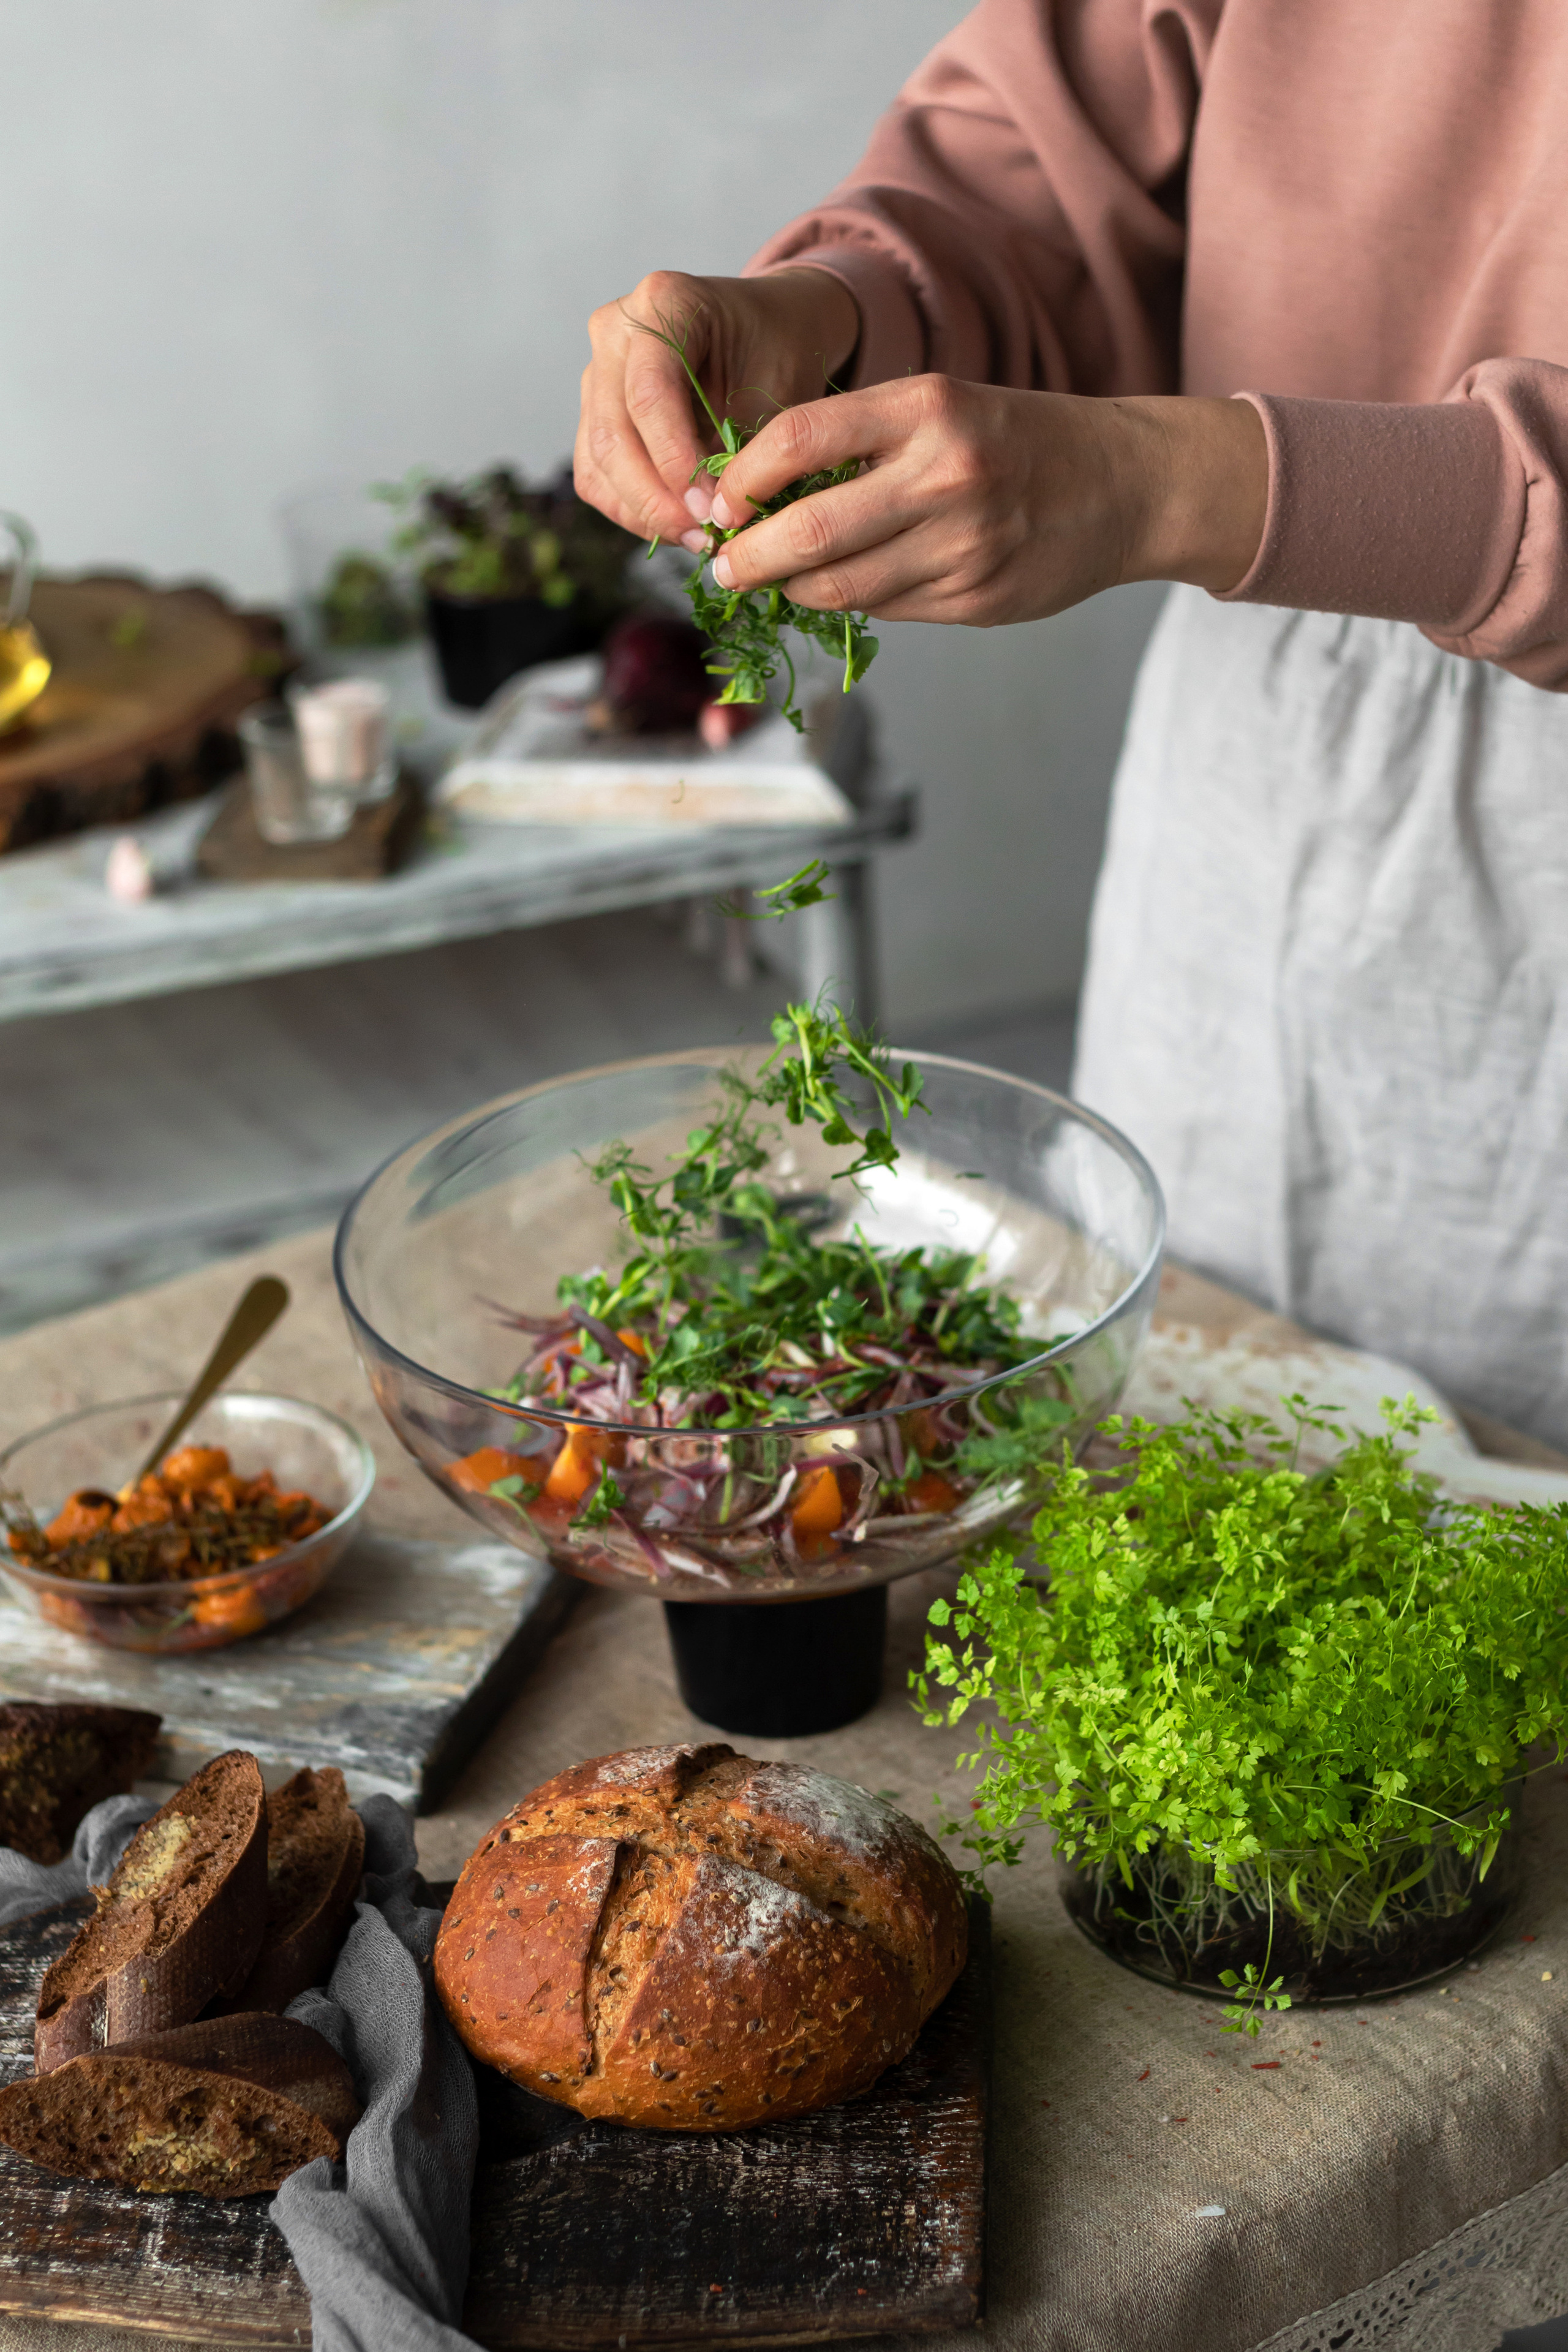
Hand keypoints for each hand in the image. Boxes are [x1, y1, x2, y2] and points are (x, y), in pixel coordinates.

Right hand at [574, 268, 860, 549]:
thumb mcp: (780, 387)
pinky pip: (596, 477)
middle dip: (656, 499)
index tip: (711, 510)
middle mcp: (615, 331)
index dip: (675, 463)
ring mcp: (597, 372)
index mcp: (663, 302)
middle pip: (612, 434)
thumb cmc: (778, 349)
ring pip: (597, 462)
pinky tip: (677, 525)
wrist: (768, 330)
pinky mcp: (594, 414)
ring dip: (644, 512)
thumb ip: (744, 446)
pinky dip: (633, 511)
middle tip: (703, 537)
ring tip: (697, 537)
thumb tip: (716, 517)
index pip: (649, 395)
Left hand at [705, 377, 1268, 622]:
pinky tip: (846, 587)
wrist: (1126, 484)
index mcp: (929, 408)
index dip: (742, 477)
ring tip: (773, 581)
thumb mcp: (942, 408)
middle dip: (750, 557)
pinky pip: (887, 609)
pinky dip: (853, 601)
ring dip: (792, 590)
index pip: (799, 438)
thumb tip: (763, 500)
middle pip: (810, 531)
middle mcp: (946, 476)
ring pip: (841, 585)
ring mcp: (965, 545)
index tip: (718, 499)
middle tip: (723, 566)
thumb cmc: (1016, 440)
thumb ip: (861, 443)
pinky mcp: (977, 597)